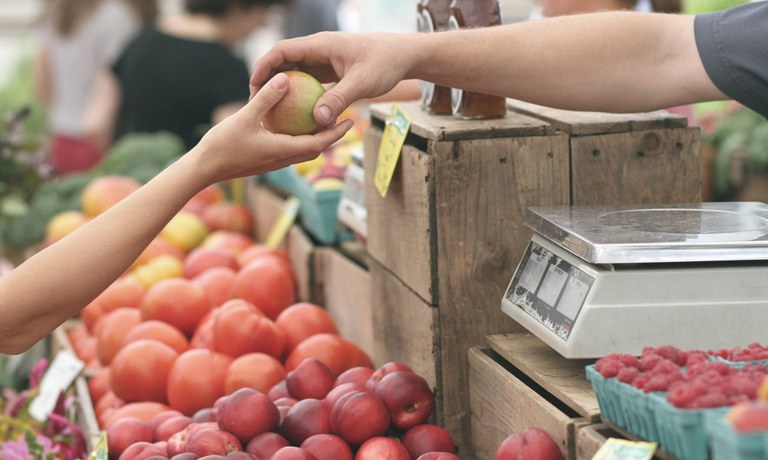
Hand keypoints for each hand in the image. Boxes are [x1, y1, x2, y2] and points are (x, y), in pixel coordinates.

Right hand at [193, 72, 353, 184]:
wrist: (203, 169)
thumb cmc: (222, 145)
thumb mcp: (245, 117)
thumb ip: (266, 98)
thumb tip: (285, 78)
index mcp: (283, 151)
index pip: (319, 144)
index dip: (336, 133)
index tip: (351, 121)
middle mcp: (282, 159)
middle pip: (315, 149)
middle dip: (332, 136)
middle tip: (344, 119)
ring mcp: (273, 162)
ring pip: (302, 150)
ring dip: (315, 138)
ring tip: (323, 121)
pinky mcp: (264, 161)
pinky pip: (288, 149)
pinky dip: (297, 138)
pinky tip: (292, 124)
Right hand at [249, 32, 411, 127]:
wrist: (403, 56)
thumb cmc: (384, 63)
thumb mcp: (362, 83)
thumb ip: (339, 100)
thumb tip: (317, 120)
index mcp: (320, 45)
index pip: (282, 51)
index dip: (264, 66)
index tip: (254, 86)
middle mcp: (318, 50)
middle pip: (284, 62)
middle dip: (267, 80)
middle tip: (256, 103)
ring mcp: (324, 60)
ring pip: (295, 73)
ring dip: (282, 89)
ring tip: (270, 111)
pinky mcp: (330, 71)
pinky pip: (308, 82)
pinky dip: (299, 95)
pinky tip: (295, 115)